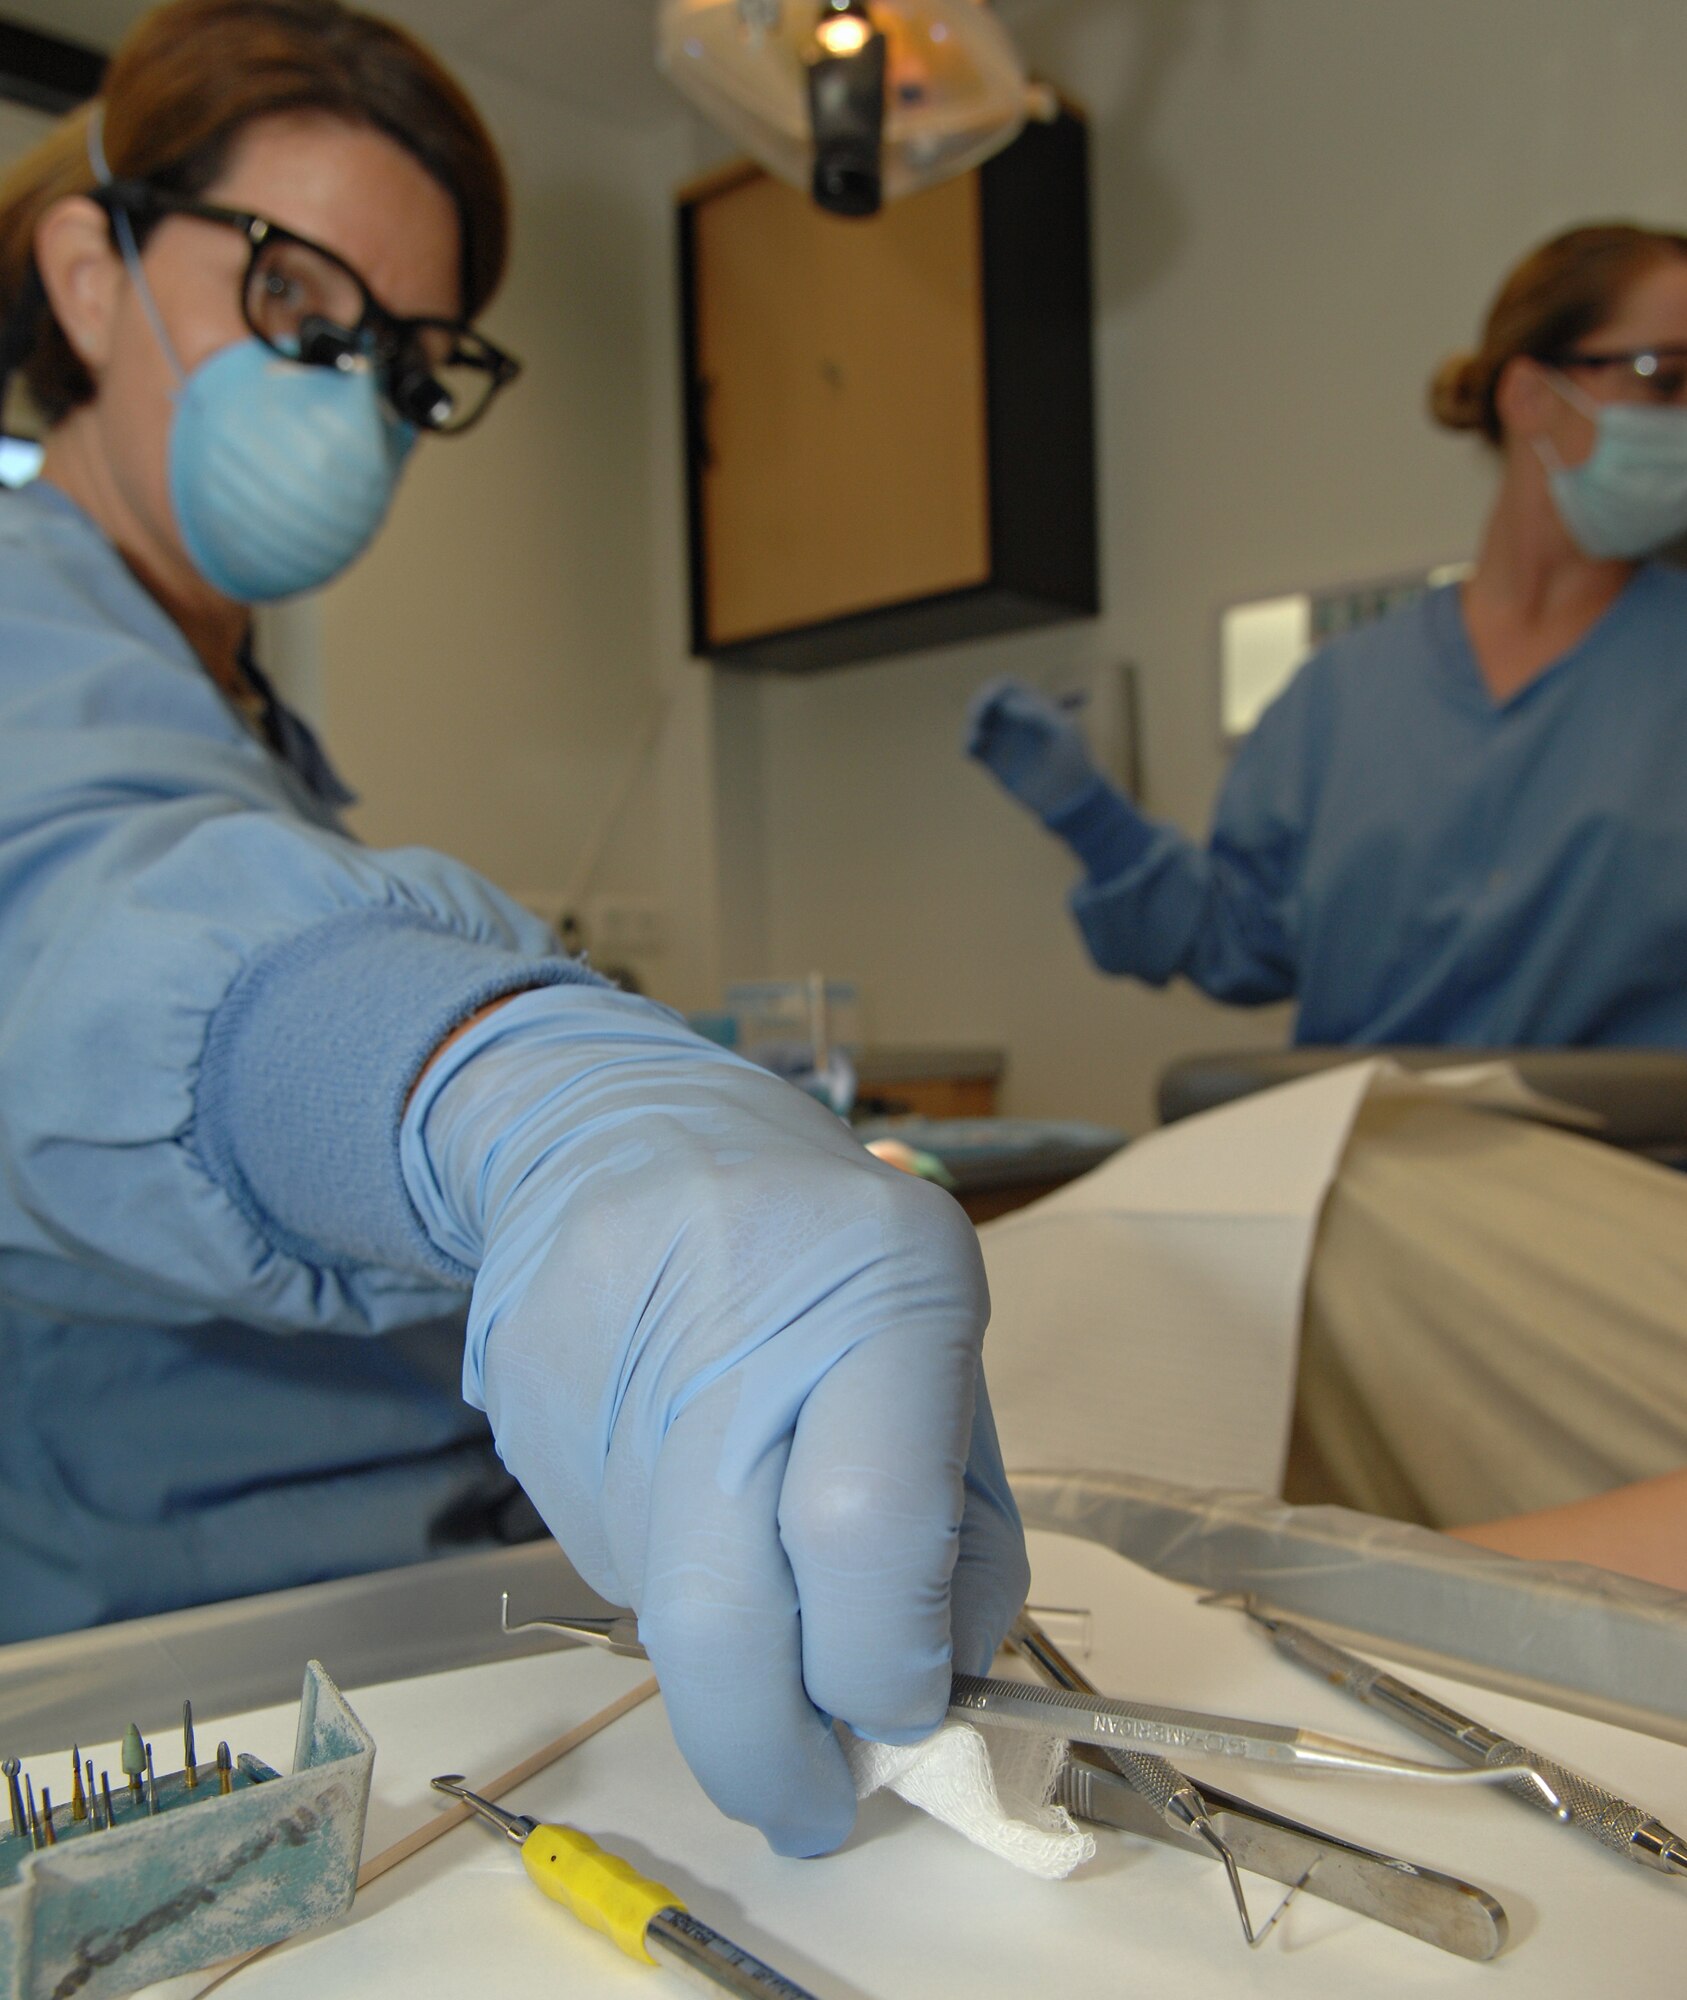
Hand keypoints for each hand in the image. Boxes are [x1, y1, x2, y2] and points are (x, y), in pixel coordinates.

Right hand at [403, 988, 1028, 1856]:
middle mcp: (728, 1338)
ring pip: (666, 1612)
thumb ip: (957, 1511)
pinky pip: (612, 1564)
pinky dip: (672, 1578)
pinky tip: (689, 1485)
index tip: (909, 1707)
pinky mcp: (523, 1429)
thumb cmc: (824, 1240)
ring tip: (763, 1550)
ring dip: (733, 1655)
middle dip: (776, 1755)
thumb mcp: (941, 1328)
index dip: (891, 1664)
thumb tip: (938, 1682)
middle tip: (814, 1806)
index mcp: (875, 1291)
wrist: (613, 1132)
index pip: (867, 1531)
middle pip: (725, 1621)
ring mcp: (604, 1386)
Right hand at [963, 678, 1098, 819]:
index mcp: (1033, 706)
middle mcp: (1015, 721)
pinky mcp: (993, 763)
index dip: (994, 689)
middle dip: (977, 706)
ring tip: (976, 739)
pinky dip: (967, 745)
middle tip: (976, 718)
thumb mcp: (1062, 732)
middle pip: (986, 702)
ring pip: (976, 724)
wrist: (1069, 798)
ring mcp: (1003, 741)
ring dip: (971, 726)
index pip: (1006, 687)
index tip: (990, 702)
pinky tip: (972, 750)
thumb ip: (1037, 714)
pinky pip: (972, 749)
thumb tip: (1006, 706)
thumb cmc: (1072, 761)